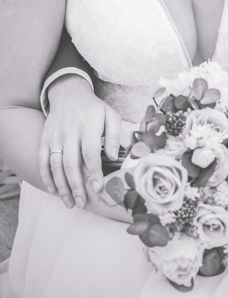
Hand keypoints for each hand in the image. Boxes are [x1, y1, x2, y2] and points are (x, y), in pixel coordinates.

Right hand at [38, 74, 121, 209]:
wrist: (69, 94)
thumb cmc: (93, 109)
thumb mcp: (110, 115)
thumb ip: (114, 135)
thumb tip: (114, 156)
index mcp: (88, 127)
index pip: (90, 154)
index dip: (94, 173)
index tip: (98, 188)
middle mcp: (70, 133)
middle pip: (71, 164)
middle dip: (76, 186)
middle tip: (82, 203)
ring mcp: (55, 137)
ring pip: (55, 166)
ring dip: (61, 186)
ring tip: (70, 202)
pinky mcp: (44, 139)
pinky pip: (43, 161)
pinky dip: (46, 177)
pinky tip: (53, 190)